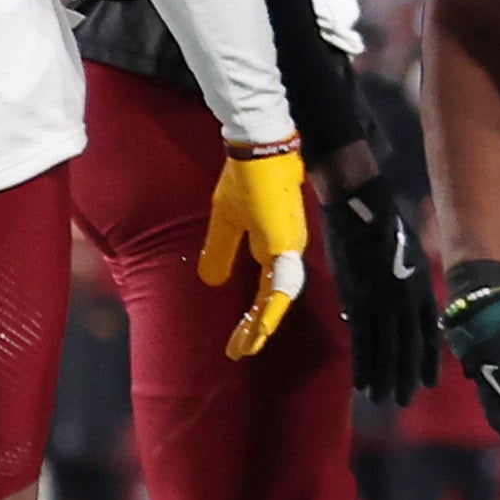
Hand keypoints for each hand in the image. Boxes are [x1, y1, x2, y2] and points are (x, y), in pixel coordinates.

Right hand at [197, 138, 311, 361]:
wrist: (258, 147)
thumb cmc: (245, 178)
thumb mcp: (225, 220)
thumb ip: (221, 249)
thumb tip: (212, 281)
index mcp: (272, 247)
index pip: (266, 292)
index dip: (253, 317)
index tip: (238, 340)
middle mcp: (285, 252)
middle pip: (272, 301)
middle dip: (255, 329)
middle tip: (238, 352)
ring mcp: (288, 248)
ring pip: (278, 297)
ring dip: (262, 323)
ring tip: (246, 345)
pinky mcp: (284, 242)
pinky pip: (280, 282)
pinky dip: (271, 306)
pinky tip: (261, 324)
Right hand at [328, 178, 441, 405]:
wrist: (362, 214)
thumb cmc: (387, 230)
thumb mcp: (413, 259)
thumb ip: (411, 289)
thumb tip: (404, 313)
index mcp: (424, 292)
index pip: (429, 336)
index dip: (429, 362)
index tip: (429, 385)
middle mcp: (407, 304)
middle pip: (408, 349)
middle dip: (406, 378)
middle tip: (403, 401)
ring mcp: (383, 306)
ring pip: (385, 351)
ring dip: (383, 378)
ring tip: (381, 399)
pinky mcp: (359, 304)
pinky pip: (362, 343)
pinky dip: (362, 365)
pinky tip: (361, 383)